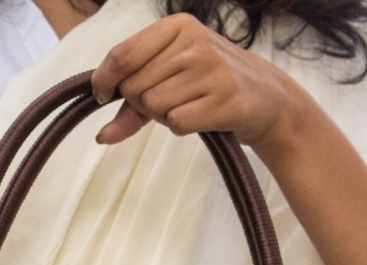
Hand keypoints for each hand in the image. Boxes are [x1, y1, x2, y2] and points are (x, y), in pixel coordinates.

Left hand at [90, 13, 298, 153]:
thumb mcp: (170, 80)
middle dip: (142, 103)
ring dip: (163, 116)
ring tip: (189, 105)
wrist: (265, 98)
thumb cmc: (209, 85)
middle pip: (134, 87)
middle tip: (169, 99)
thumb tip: (101, 136)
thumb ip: (132, 106)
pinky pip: (176, 123)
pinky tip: (200, 116)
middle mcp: (193, 43)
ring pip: (153, 106)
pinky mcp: (223, 99)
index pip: (122, 55)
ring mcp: (210, 69)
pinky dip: (181, 127)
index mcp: (177, 26)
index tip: (102, 94)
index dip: (104, 79)